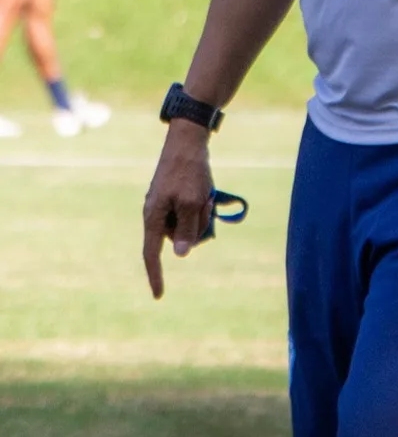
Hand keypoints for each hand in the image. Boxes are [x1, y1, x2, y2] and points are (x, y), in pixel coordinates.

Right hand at [143, 120, 213, 299]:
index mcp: (153, 217)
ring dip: (201, 213)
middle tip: (205, 202)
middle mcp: (156, 213)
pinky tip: (207, 192)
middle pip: (179, 237)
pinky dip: (201, 205)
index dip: (156, 275)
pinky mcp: (175, 195)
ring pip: (188, 224)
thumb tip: (181, 254)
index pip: (152, 253)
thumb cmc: (189, 171)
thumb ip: (187, 230)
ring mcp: (165, 204)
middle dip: (196, 226)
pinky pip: (191, 210)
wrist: (188, 140)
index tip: (159, 295)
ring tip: (206, 194)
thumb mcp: (192, 203)